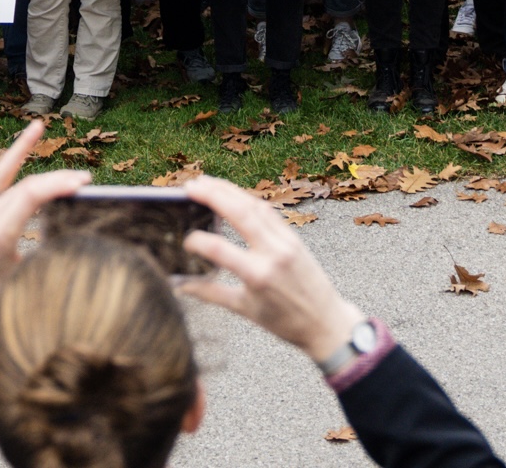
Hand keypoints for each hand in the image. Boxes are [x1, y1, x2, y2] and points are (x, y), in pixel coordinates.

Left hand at [0, 121, 88, 357]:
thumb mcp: (16, 275)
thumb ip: (33, 251)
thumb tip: (58, 239)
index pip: (33, 197)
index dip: (59, 186)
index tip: (82, 184)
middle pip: (26, 186)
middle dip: (58, 179)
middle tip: (82, 177)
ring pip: (2, 173)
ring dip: (21, 148)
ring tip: (37, 126)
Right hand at [179, 176, 369, 363]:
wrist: (325, 322)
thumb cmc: (285, 321)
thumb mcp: (244, 309)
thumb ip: (211, 294)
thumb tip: (180, 286)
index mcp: (258, 275)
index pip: (220, 249)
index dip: (198, 241)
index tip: (185, 240)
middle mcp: (273, 253)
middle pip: (241, 213)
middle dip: (214, 195)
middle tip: (191, 186)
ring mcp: (286, 242)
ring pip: (255, 206)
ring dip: (230, 191)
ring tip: (206, 183)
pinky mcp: (294, 237)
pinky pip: (269, 212)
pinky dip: (249, 199)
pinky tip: (233, 193)